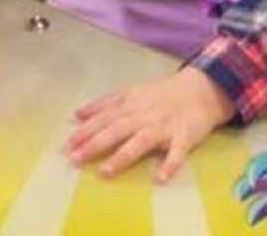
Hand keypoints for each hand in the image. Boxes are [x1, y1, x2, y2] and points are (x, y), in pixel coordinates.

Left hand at [65, 66, 233, 181]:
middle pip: (117, 129)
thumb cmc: (161, 94)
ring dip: (123, 156)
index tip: (66, 146)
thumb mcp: (131, 92)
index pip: (104, 117)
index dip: (85, 131)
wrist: (200, 89)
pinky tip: (160, 178)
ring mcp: (164, 126)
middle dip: (95, 144)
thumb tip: (76, 114)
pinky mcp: (184, 136)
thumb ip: (104, 104)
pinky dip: (170, 164)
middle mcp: (145, 115)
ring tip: (106, 172)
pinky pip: (177, 152)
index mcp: (131, 103)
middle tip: (75, 159)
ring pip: (141, 141)